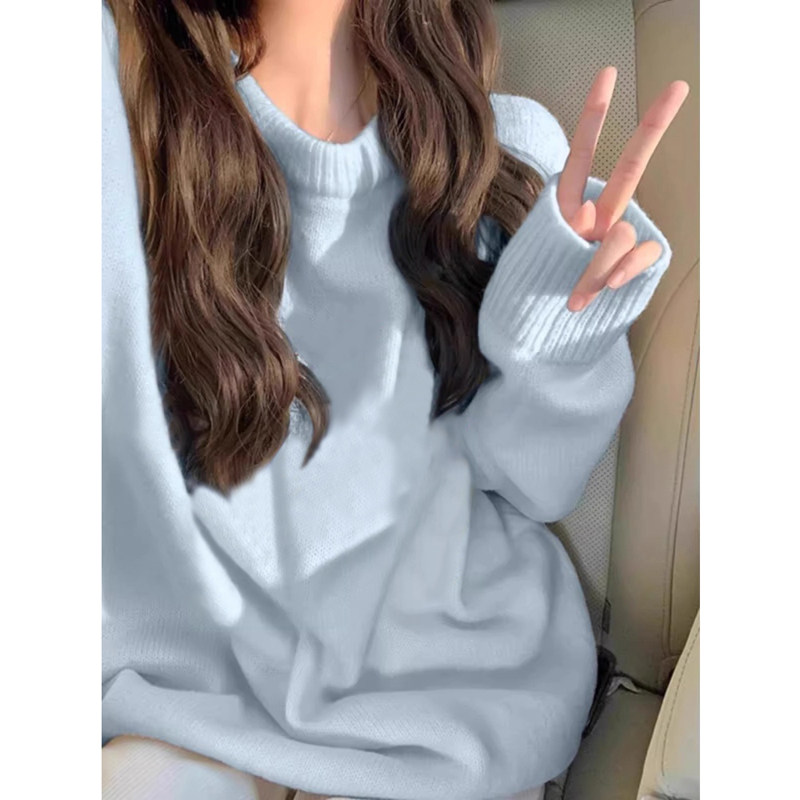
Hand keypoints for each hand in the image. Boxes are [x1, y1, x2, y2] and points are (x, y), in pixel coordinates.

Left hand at [558, 67, 689, 311]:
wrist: (544, 332)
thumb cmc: (532, 293)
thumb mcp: (540, 262)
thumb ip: (572, 239)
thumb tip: (598, 222)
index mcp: (567, 209)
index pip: (581, 157)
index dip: (594, 118)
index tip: (609, 74)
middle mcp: (597, 218)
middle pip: (630, 167)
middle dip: (653, 129)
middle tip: (677, 88)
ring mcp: (619, 240)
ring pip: (624, 234)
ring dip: (598, 266)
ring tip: (577, 295)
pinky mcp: (637, 263)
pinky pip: (643, 255)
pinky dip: (625, 270)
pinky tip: (609, 286)